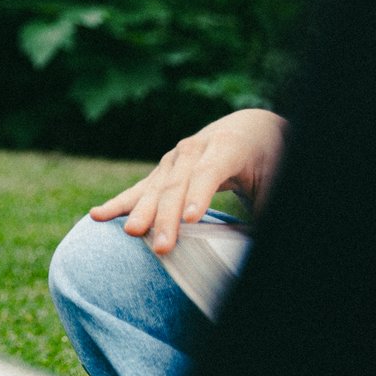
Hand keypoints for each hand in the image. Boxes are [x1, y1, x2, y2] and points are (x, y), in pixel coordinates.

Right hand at [90, 108, 285, 255]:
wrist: (250, 129)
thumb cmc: (269, 158)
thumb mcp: (278, 177)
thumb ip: (267, 205)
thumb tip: (258, 244)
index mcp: (228, 145)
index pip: (210, 172)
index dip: (199, 195)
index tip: (190, 219)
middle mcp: (196, 148)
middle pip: (178, 183)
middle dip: (167, 216)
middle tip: (161, 246)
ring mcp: (175, 158)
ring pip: (155, 187)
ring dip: (142, 212)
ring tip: (130, 233)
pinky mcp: (164, 171)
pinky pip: (140, 189)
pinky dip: (120, 203)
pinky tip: (97, 216)